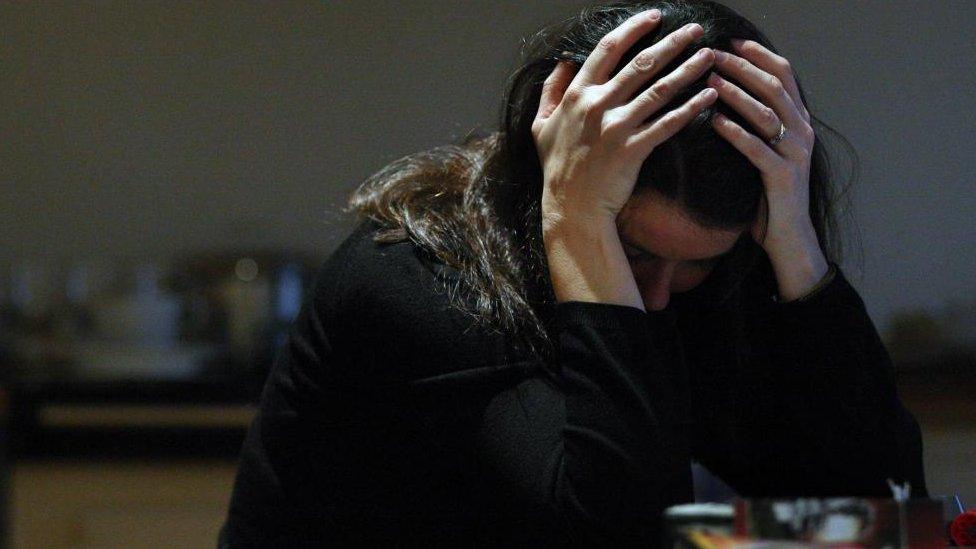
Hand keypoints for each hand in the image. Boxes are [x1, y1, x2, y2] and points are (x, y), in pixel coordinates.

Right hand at [532, 10, 717, 230]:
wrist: (571, 208)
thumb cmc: (557, 168)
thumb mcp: (540, 126)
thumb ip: (550, 91)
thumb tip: (561, 63)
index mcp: (577, 94)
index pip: (608, 49)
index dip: (633, 28)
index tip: (654, 16)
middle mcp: (597, 105)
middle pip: (641, 63)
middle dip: (672, 42)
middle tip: (695, 29)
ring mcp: (617, 127)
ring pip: (659, 89)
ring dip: (688, 69)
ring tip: (709, 55)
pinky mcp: (634, 149)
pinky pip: (668, 124)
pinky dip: (690, 109)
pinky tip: (709, 97)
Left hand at [706, 39, 828, 299]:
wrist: (789, 238)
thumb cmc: (769, 196)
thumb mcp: (766, 153)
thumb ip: (756, 127)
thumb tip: (724, 100)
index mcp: (799, 122)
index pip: (784, 76)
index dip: (759, 56)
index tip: (732, 41)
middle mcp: (802, 132)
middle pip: (774, 87)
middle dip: (742, 67)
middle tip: (713, 55)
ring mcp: (795, 154)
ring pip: (766, 113)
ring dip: (736, 94)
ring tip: (710, 80)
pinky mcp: (783, 177)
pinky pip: (757, 148)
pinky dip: (735, 132)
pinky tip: (714, 121)